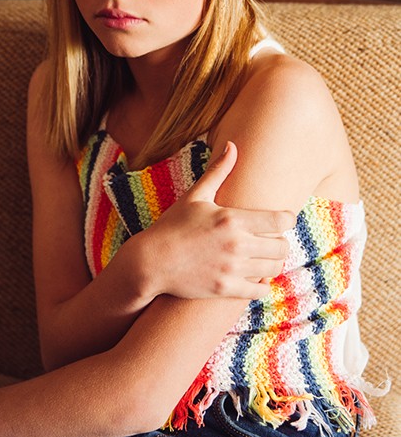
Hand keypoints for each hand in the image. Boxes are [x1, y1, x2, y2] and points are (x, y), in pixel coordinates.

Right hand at [137, 142, 293, 301]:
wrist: (150, 261)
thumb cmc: (173, 226)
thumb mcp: (195, 196)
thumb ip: (218, 171)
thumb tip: (233, 145)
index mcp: (232, 218)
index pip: (281, 220)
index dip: (286, 219)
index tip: (281, 220)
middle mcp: (236, 244)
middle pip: (282, 246)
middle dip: (280, 243)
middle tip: (270, 241)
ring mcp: (231, 268)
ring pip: (274, 269)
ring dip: (271, 263)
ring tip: (262, 258)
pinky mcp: (225, 288)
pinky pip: (259, 291)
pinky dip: (261, 285)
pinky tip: (252, 277)